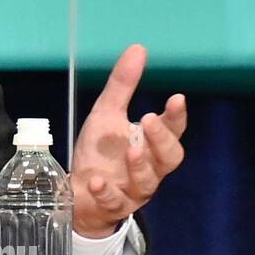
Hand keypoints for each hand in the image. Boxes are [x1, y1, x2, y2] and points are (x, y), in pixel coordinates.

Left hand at [71, 44, 186, 237]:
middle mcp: (149, 168)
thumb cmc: (100, 152)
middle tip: (149, 119)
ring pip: (147, 182)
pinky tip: (95, 180)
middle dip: (162, 139)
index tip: (176, 98)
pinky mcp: (112, 206)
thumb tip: (138, 48)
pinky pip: (114, 202)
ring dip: (140, 166)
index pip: (173, 131)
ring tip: (131, 150)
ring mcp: (132, 190)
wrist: (78, 193)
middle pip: (169, 158)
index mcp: (151, 145)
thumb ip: (123, 85)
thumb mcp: (106, 114)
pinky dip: (105, 192)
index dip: (176, 116)